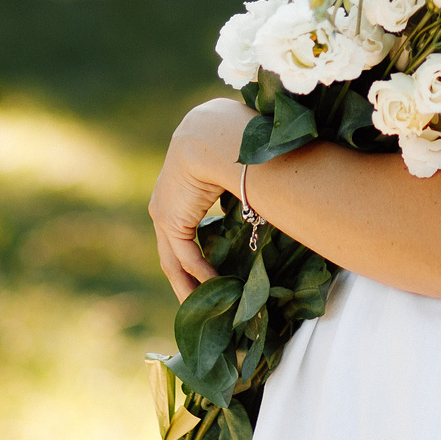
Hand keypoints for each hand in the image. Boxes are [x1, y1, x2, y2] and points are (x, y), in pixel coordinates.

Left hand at [149, 97, 251, 299]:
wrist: (214, 133)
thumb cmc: (233, 139)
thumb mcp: (238, 161)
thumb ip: (246, 178)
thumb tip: (276, 184)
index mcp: (179, 184)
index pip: (182, 226)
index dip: (193, 249)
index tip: (209, 267)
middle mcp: (165, 200)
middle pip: (173, 248)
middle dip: (186, 276)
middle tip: (202, 300)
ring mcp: (163, 212)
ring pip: (173, 259)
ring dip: (189, 284)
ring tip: (206, 306)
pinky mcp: (170, 220)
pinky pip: (185, 256)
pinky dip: (200, 273)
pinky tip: (215, 287)